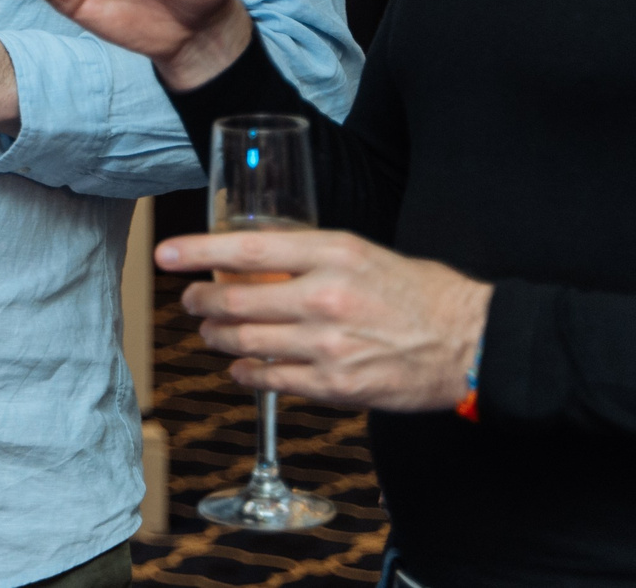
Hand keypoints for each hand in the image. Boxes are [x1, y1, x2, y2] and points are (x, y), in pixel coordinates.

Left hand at [160, 228, 491, 411]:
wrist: (472, 343)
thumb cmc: (418, 293)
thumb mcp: (361, 253)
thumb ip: (307, 256)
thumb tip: (250, 259)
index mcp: (332, 254)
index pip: (245, 248)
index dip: (195, 251)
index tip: (164, 254)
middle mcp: (325, 297)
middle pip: (235, 299)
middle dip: (200, 300)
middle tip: (190, 299)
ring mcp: (328, 345)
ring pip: (245, 340)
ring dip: (217, 336)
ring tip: (210, 330)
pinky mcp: (336, 386)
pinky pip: (271, 379)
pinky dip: (246, 371)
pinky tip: (240, 366)